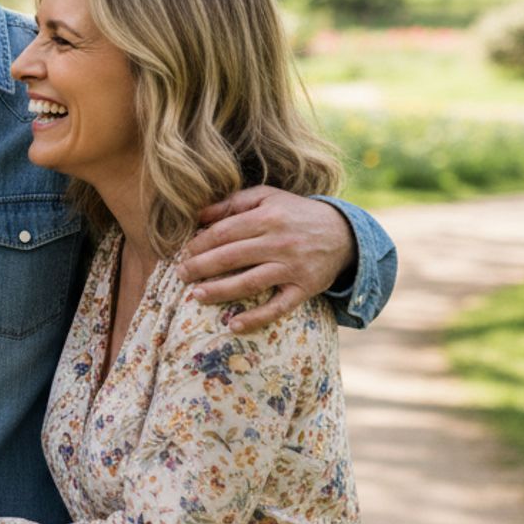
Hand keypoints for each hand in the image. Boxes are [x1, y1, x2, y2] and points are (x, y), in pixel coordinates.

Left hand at [179, 186, 353, 331]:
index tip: (184, 252)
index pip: (225, 232)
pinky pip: (278, 307)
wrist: (344, 233)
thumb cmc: (295, 213)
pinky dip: (256, 318)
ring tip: (196, 295)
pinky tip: (233, 325)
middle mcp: (280, 242)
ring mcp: (293, 268)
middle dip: (201, 267)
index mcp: (268, 217)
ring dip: (220, 291)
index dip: (200, 243)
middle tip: (180, 274)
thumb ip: (233, 203)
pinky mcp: (304, 289)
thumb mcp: (267, 197)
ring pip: (250, 282)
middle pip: (232, 256)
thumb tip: (197, 215)